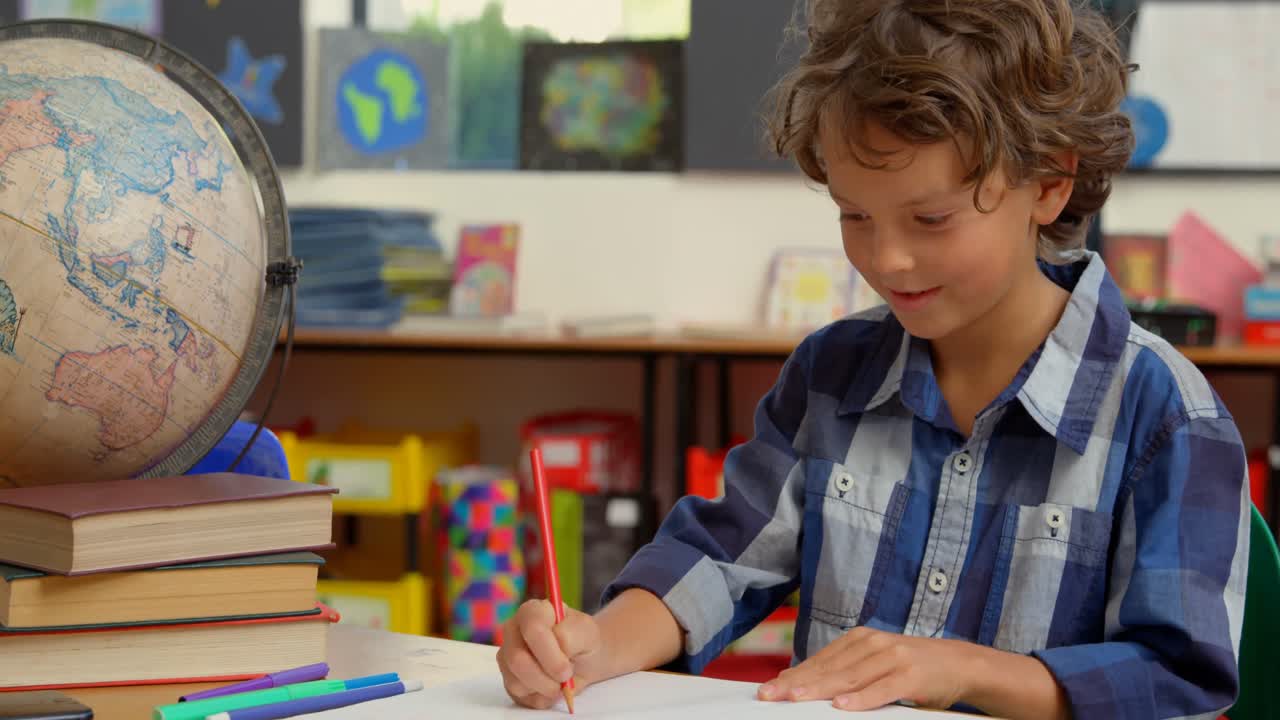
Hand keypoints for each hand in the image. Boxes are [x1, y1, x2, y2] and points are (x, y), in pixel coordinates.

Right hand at [496, 599, 604, 709]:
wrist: (584, 658)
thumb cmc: (583, 640)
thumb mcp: (586, 632)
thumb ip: (571, 635)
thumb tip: (557, 645)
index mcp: (532, 611)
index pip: (532, 629)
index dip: (549, 654)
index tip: (566, 670)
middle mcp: (513, 630)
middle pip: (517, 659)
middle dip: (545, 677)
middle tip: (565, 680)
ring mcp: (507, 655)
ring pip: (516, 681)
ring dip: (545, 689)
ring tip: (561, 682)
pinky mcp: (508, 678)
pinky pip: (518, 695)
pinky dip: (540, 698)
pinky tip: (551, 687)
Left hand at [757, 627, 975, 711]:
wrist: (960, 663)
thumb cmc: (910, 668)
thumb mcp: (876, 663)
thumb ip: (846, 670)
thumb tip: (805, 684)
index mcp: (860, 639)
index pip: (820, 660)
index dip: (793, 675)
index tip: (769, 688)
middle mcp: (873, 644)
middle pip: (828, 669)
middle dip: (797, 683)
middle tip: (770, 695)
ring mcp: (893, 658)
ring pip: (849, 678)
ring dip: (820, 689)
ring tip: (796, 698)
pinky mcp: (911, 675)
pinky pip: (882, 690)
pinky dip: (861, 699)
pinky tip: (842, 706)